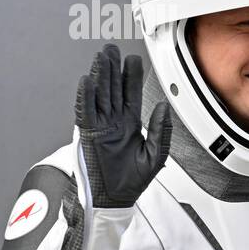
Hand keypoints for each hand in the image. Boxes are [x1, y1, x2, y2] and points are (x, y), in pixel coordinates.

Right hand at [74, 44, 171, 207]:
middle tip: (112, 49)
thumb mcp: (156, 155)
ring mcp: (100, 126)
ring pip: (99, 95)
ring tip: (101, 57)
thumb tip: (163, 106)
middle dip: (113, 69)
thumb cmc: (132, 182)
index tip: (133, 59)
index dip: (131, 77)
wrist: (115, 200)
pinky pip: (85, 112)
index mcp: (130, 125)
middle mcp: (114, 122)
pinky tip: (87, 82)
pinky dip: (85, 97)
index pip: (130, 94)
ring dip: (99, 76)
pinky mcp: (88, 134)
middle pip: (112, 89)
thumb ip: (161, 130)